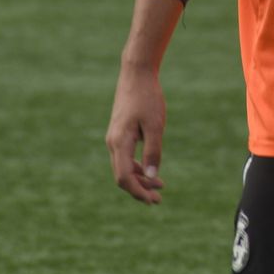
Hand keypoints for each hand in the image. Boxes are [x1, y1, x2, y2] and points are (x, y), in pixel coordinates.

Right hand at [106, 66, 166, 204]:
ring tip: (159, 186)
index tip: (153, 200)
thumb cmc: (148, 98)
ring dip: (140, 179)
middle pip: (122, 176)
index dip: (138, 192)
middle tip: (159, 199)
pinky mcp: (119, 133)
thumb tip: (152, 176)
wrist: (136, 74)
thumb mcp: (155, 125)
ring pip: (123, 167)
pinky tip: (150, 171)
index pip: (123, 177)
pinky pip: (124, 158)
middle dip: (140, 189)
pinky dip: (137, 167)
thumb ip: (153, 151)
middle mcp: (113, 143)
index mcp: (119, 143)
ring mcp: (114, 138)